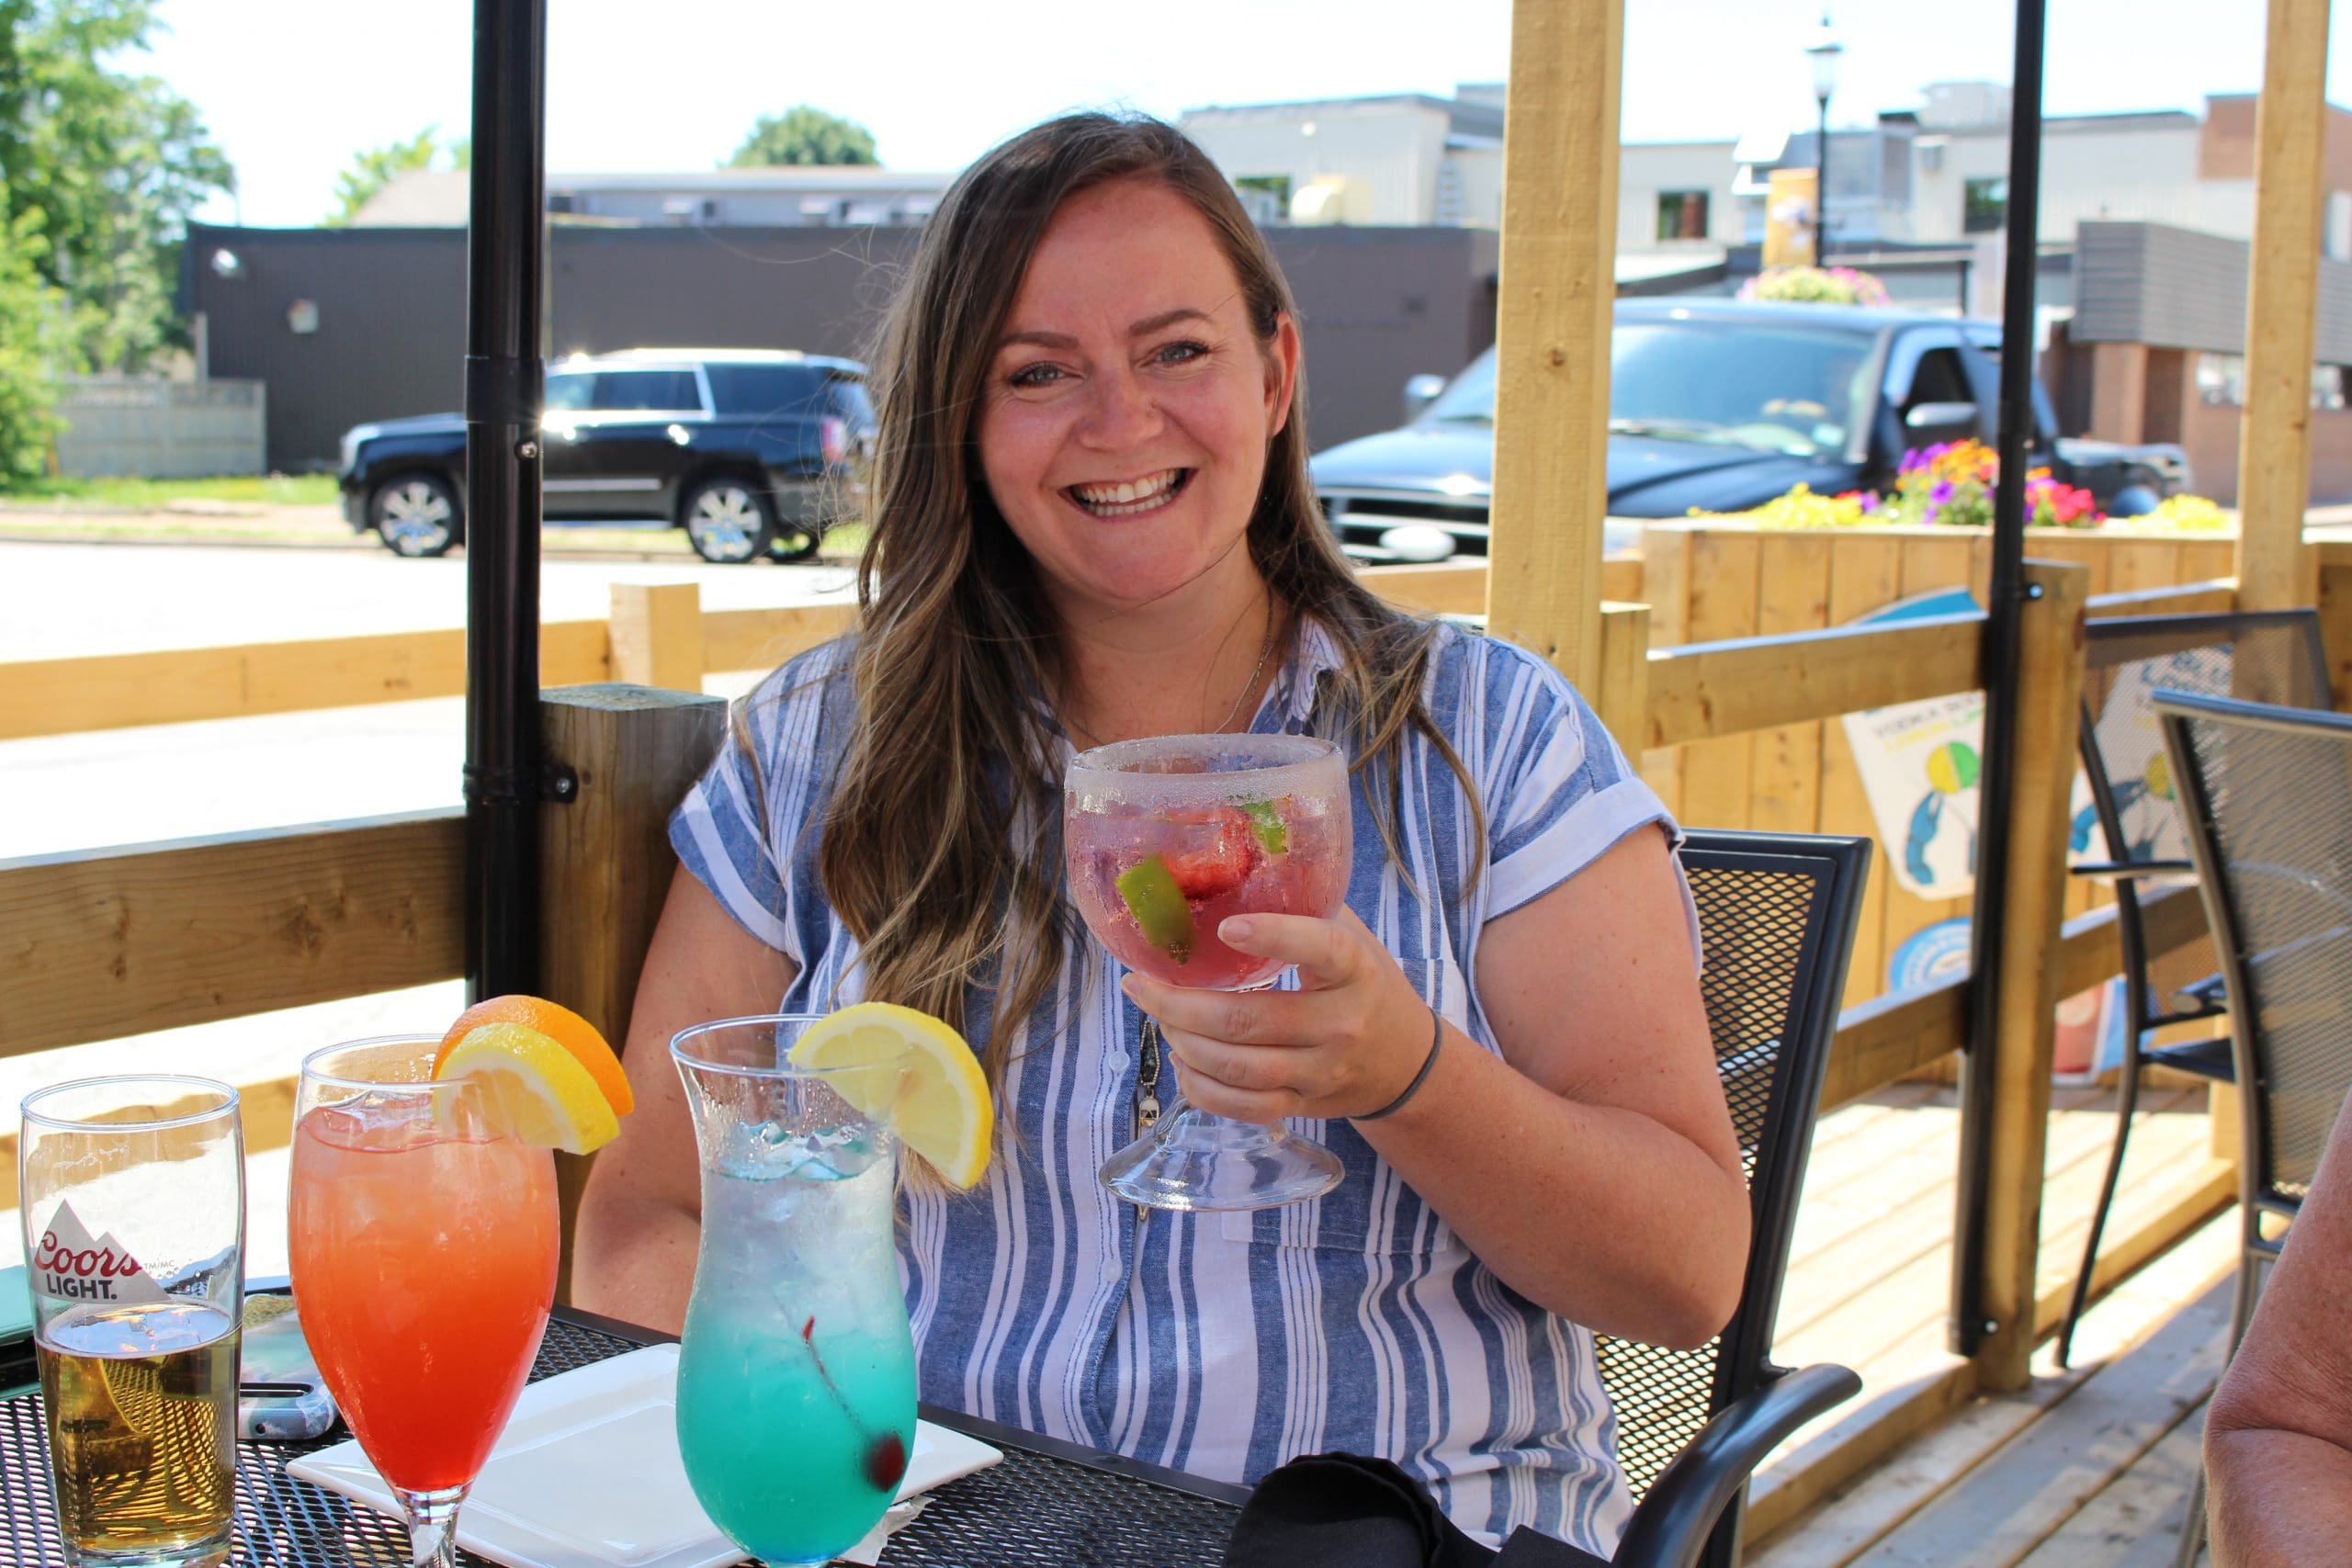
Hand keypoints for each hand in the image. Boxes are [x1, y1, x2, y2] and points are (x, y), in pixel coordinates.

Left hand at [1120, 908, 1436, 1124]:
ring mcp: (1321, 1072)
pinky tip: (1182, 1062)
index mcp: (1355, 970)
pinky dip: (1201, 1088)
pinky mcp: (1303, 1106)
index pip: (1321, 949)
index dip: (1274, 936)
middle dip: (1177, 1003)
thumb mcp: (1353, 936)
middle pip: (1247, 1020)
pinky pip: (1244, 1107)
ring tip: (1157, 1017)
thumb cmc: (1366, 985)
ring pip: (1237, 1067)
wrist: (1406, 1062)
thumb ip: (1304, 905)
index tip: (1226, 926)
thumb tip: (1228, 865)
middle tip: (1139, 983)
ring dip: (1182, 1042)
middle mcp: (1340, 1024)